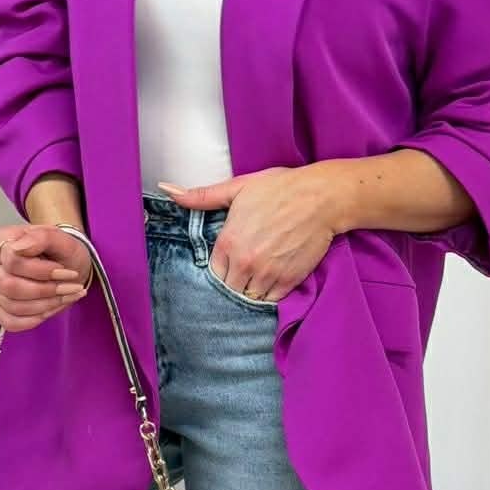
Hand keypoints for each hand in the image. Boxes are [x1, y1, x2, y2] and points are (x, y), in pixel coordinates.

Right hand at [0, 222, 91, 333]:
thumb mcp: (60, 239)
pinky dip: (34, 319)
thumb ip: (40, 238)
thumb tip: (18, 248)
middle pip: (9, 286)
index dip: (41, 271)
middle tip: (70, 287)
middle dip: (44, 290)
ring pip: (11, 305)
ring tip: (67, 296)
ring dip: (45, 305)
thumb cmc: (62, 250)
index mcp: (3, 240)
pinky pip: (9, 321)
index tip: (66, 272)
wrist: (68, 265)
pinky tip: (52, 309)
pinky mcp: (0, 307)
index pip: (12, 261)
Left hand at [157, 168, 335, 302]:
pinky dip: (269, 295)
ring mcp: (267, 274)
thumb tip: (168, 189)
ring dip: (250, 291)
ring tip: (256, 279)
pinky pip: (271, 300)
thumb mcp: (238, 188)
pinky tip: (271, 283)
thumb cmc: (280, 188)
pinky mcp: (289, 281)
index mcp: (228, 242)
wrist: (321, 197)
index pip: (213, 273)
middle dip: (233, 282)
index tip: (229, 264)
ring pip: (248, 297)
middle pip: (229, 289)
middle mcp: (244, 262)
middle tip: (242, 274)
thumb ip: (202, 196)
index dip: (220, 269)